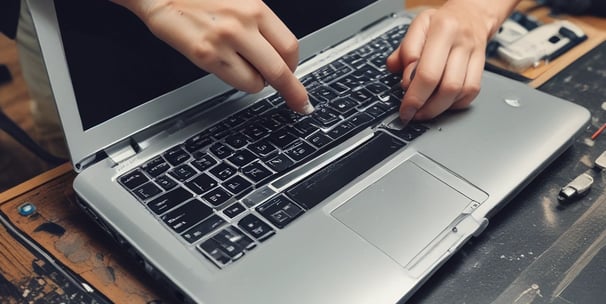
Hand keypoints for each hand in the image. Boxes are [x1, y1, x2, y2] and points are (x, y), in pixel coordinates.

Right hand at [112, 0, 312, 113]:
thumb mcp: (239, 3)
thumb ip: (259, 26)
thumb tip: (279, 56)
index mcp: (256, 8)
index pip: (290, 46)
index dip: (295, 68)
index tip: (298, 79)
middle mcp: (243, 23)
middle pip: (281, 69)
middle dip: (293, 91)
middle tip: (300, 103)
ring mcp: (224, 41)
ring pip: (259, 82)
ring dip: (257, 82)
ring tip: (242, 67)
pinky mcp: (205, 56)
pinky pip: (236, 82)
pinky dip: (239, 82)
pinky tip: (228, 67)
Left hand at [386, 0, 507, 121]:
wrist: (471, 13)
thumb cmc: (441, 21)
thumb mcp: (417, 26)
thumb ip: (405, 51)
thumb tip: (402, 76)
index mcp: (442, 30)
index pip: (427, 72)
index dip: (414, 96)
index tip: (404, 108)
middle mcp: (461, 43)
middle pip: (446, 86)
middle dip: (426, 107)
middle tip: (412, 114)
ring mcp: (474, 55)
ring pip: (460, 92)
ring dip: (439, 108)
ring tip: (424, 111)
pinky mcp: (482, 66)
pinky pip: (471, 92)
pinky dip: (455, 104)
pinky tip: (442, 104)